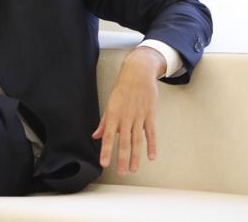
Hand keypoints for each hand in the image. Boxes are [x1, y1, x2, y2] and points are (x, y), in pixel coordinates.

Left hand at [93, 46, 165, 174]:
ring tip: (134, 169)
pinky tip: (151, 157)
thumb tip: (96, 136)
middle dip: (122, 158)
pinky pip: (151, 133)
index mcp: (113, 114)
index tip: (104, 163)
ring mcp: (139, 116)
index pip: (109, 136)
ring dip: (136, 156)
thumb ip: (104, 122)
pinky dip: (152, 145)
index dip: (106, 150)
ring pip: (137, 140)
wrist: (138, 74)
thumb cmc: (122, 89)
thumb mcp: (109, 104)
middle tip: (121, 172)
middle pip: (124, 141)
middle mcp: (126, 117)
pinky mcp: (150, 115)